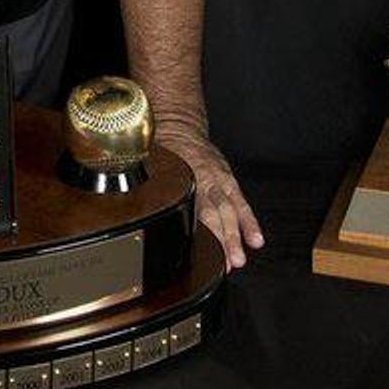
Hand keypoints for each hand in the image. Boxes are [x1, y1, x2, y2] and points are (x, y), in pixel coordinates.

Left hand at [158, 123, 263, 271]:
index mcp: (182, 174)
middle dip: (221, 238)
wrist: (180, 125)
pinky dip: (249, 222)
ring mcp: (219, 179)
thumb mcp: (150, 164)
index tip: (195, 252)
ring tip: (239, 260)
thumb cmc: (164, 147)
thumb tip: (133, 205)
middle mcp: (204, 178)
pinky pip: (241, 203)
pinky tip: (256, 240)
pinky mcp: (228, 180)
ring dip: (235, 236)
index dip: (192, 229)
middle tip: (225, 263)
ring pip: (229, 210)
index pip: (188, 205)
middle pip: (214, 212)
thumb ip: (147, 185)